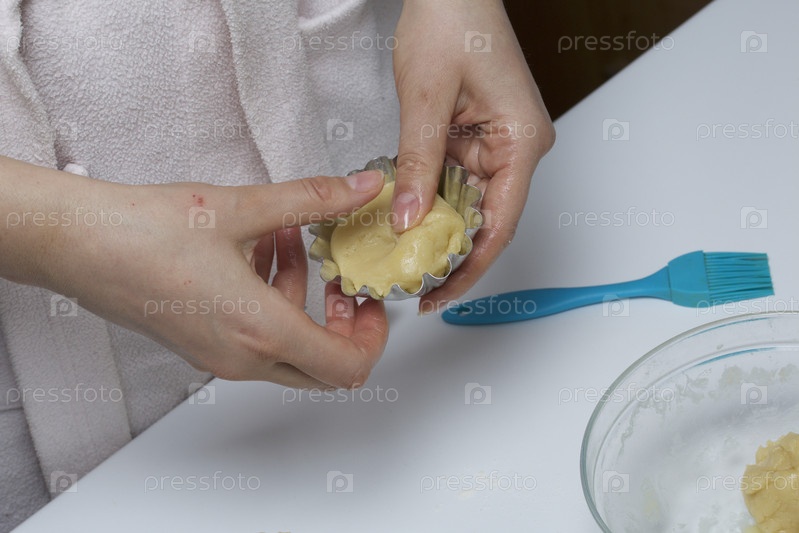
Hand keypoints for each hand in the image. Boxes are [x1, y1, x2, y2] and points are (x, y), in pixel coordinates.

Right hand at [0, 156, 387, 387]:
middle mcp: (243, 357)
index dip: (372, 337)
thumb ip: (313, 200)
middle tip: (340, 278)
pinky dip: (270, 298)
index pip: (345, 366)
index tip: (369, 300)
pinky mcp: (202, 345)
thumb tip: (361, 189)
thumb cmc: (146, 233)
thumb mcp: (244, 208)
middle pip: (322, 366)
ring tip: (288, 238)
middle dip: (342, 323)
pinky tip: (258, 247)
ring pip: (288, 346)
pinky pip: (256, 335)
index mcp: (260, 331)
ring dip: (300, 296)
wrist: (77, 244)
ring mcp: (220, 357)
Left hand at [391, 0, 555, 310]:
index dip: (468, 268)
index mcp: (522, 142)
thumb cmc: (451, 20)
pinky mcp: (477, 137)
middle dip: (447, 254)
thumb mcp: (425, 98)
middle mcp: (517, 149)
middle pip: (486, 221)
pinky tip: (404, 217)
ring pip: (467, 204)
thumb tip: (409, 221)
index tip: (437, 295)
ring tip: (400, 259)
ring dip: (435, 229)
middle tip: (409, 284)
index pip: (499, 225)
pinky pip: (455, 181)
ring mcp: (498, 144)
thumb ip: (418, 164)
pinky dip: (430, 199)